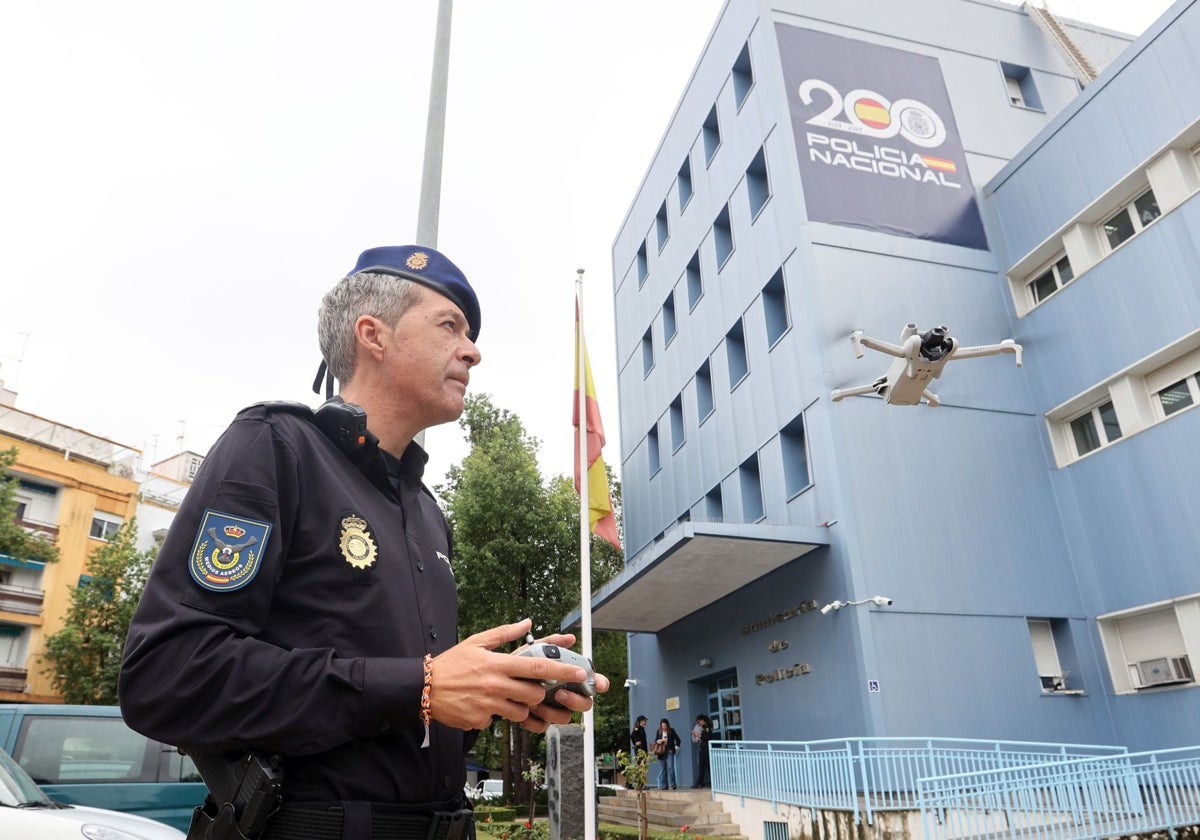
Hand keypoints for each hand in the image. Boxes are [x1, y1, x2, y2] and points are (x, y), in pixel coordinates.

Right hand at [427, 619, 609, 732]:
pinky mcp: (480, 720)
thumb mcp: (477, 642)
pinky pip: (498, 721)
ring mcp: (488, 705)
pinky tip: (481, 705)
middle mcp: (496, 685)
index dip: (562, 670)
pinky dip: (494, 715)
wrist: (422, 688)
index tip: (579, 673)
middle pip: (534, 693)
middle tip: (528, 687)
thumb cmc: (451, 664)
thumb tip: (528, 623)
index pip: (538, 666)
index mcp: (498, 664)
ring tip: (502, 696)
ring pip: (520, 711)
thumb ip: (505, 634)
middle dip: (538, 692)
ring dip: (518, 706)